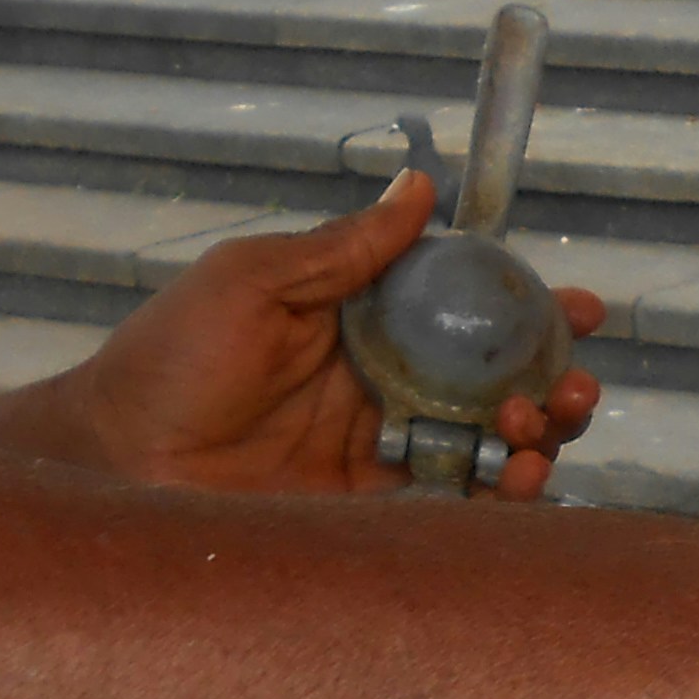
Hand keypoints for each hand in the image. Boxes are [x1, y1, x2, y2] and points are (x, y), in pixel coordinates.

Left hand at [0, 174, 605, 497]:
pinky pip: (457, 502)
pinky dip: (504, 493)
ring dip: (537, 433)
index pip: (465, 309)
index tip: (581, 308)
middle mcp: (384, 383)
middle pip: (496, 380)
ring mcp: (382, 449)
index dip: (528, 308)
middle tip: (573, 383)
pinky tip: (520, 477)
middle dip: (552, 380)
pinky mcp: (372, 511)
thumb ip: (344, 249)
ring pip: (490, 442)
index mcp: (362, 320)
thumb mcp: (255, 280)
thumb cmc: (170, 358)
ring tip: (540, 425)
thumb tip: (419, 188)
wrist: (117, 462)